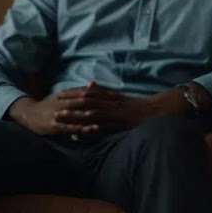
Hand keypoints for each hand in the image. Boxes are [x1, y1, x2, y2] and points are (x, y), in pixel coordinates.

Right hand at [8, 91, 107, 135]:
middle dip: (102, 103)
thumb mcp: (62, 95)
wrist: (29, 114)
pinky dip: (82, 128)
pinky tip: (92, 129)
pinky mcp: (55, 125)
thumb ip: (77, 91)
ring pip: (79, 113)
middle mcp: (64, 101)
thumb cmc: (48, 105)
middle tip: (116, 106)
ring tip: (108, 117)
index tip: (115, 95)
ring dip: (94, 115)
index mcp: (66, 94)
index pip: (87, 91)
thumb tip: (92, 84)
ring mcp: (59, 113)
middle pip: (86, 100)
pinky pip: (71, 127)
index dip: (101, 93)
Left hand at [49, 82, 190, 132]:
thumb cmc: (138, 104)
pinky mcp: (121, 122)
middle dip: (69, 108)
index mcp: (109, 96)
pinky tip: (83, 129)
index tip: (58, 99)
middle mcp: (110, 103)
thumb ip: (104, 91)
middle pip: (85, 104)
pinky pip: (105, 125)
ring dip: (76, 117)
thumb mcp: (119, 95)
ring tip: (63, 120)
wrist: (157, 109)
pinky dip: (93, 126)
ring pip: (92, 114)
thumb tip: (89, 83)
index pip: (87, 96)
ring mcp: (115, 113)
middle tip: (54, 110)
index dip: (71, 97)